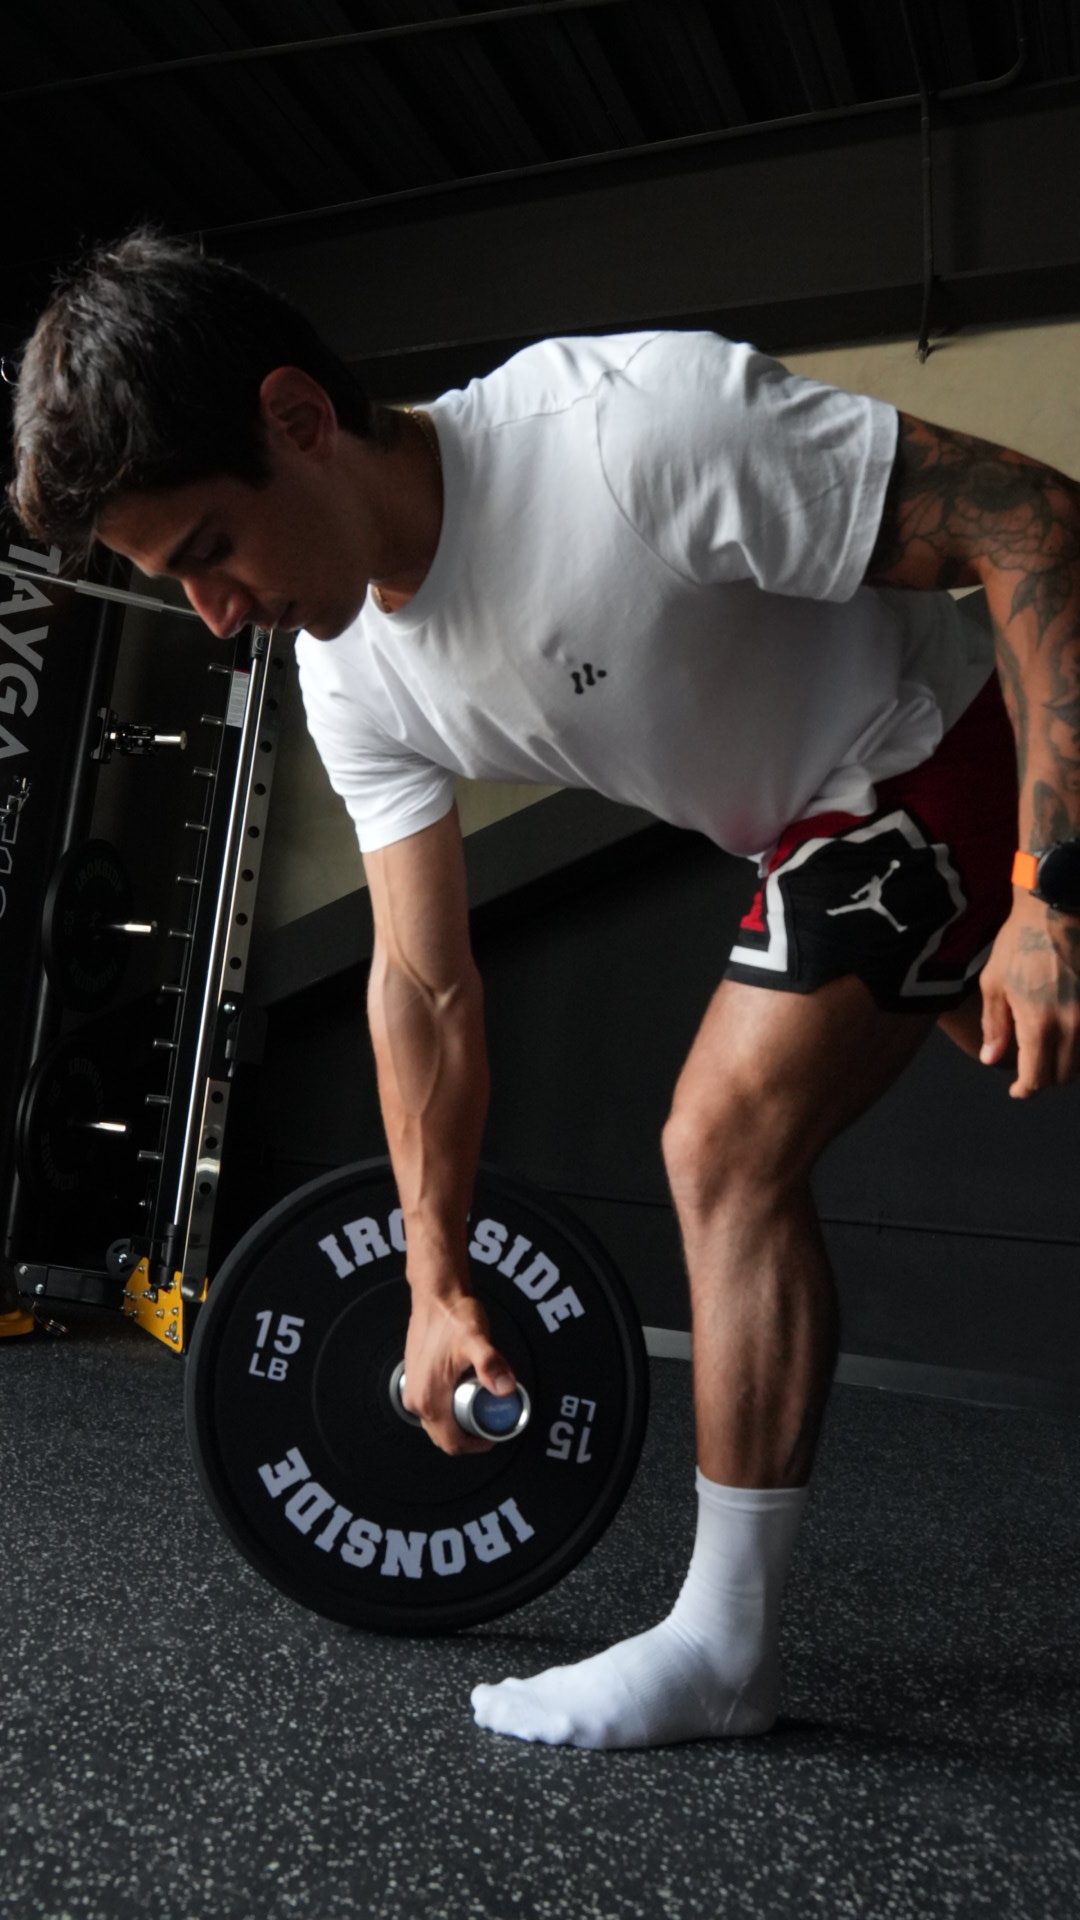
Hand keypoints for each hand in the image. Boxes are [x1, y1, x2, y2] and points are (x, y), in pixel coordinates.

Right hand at [402, 1289, 516, 1456]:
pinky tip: (464, 1394)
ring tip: (480, 1408)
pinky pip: (431, 1409)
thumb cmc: (454, 1316)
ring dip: (458, 1423)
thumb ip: (490, 1364)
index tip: (493, 1436)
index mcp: (429, 1399)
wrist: (436, 1295)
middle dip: (468, 1436)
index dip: (476, 1446)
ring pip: (437, 1424)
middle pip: (444, 1437)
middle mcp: (415, 1400)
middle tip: (490, 1422)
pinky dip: (449, 1410)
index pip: (452, 1443)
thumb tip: (505, 1388)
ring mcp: (412, 1390)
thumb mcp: (477, 1341)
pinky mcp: (414, 1380)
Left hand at [979, 892, 1079, 1095]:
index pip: (1036, 1078)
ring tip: (1047, 1050)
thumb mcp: (994, 984)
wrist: (1057, 908)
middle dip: (1044, 1078)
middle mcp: (1071, 1025)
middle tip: (1030, 1069)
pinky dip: (1079, 1044)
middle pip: (1063, 1076)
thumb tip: (991, 1060)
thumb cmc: (1019, 943)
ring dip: (1065, 1064)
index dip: (1025, 1090)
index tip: (1017, 1090)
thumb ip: (995, 1026)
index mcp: (1039, 1024)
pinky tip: (1065, 1033)